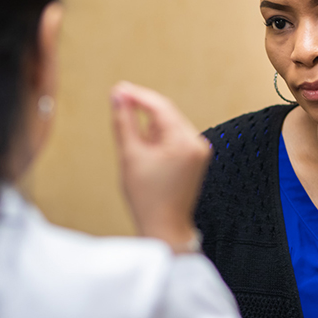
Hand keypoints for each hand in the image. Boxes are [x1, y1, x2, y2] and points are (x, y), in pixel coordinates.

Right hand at [111, 81, 210, 251]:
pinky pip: (175, 139)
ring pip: (169, 127)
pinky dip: (159, 141)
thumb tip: (117, 95)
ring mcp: (199, 152)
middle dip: (143, 113)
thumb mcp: (130, 155)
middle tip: (119, 111)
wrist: (165, 228)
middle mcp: (197, 143)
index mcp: (184, 142)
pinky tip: (147, 157)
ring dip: (150, 130)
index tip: (118, 89)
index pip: (160, 107)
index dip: (137, 96)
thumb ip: (123, 121)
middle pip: (166, 115)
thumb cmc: (147, 198)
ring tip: (137, 154)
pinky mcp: (196, 159)